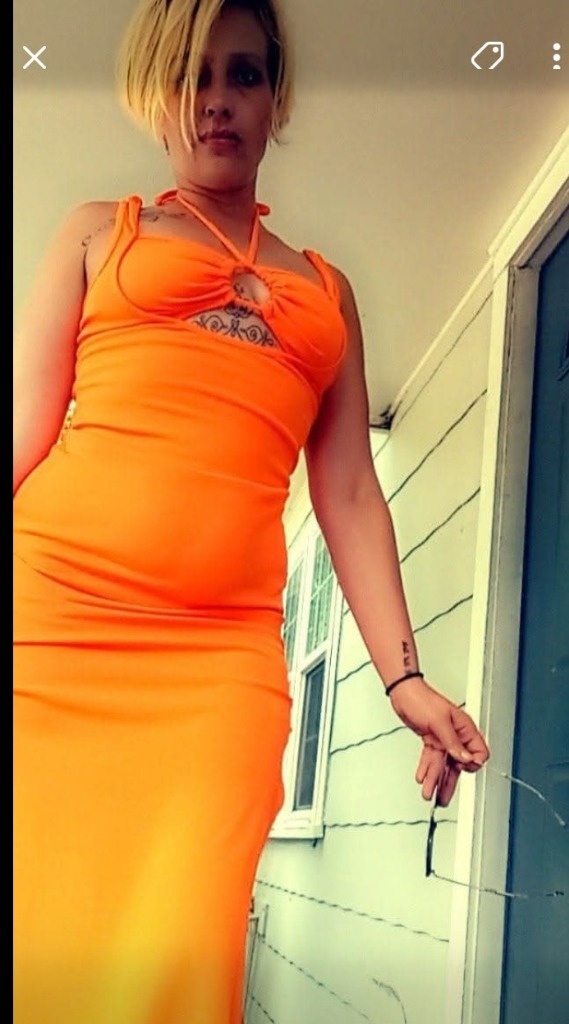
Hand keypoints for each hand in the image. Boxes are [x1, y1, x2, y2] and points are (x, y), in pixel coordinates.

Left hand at [388, 676, 489, 805]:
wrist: (403, 693)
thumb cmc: (421, 699)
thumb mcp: (438, 721)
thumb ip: (452, 742)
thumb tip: (465, 758)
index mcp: (464, 728)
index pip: (478, 752)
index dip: (471, 763)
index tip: (462, 771)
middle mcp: (456, 735)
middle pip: (459, 764)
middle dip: (450, 782)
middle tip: (443, 798)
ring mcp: (443, 739)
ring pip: (443, 765)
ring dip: (436, 780)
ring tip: (429, 794)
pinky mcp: (431, 740)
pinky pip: (432, 759)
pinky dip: (427, 769)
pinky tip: (423, 778)